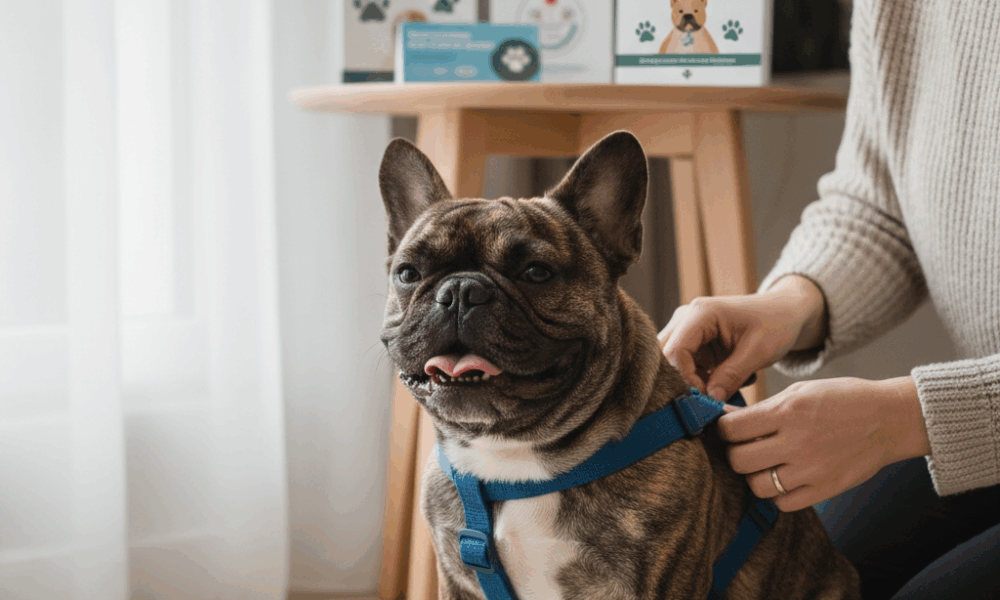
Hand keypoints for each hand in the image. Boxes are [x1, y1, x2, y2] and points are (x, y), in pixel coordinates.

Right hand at [658, 275, 826, 400]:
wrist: (786, 312)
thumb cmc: (776, 323)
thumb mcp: (758, 351)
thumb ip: (731, 376)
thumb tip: (709, 400)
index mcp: (701, 313)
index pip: (674, 351)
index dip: (685, 378)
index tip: (706, 397)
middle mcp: (687, 318)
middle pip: (666, 357)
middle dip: (685, 381)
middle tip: (708, 397)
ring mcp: (688, 328)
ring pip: (674, 363)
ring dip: (695, 380)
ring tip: (724, 385)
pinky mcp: (694, 341)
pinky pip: (686, 365)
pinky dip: (702, 378)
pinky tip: (726, 378)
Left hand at [718, 376, 930, 511]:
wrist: (888, 419)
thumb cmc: (842, 399)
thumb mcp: (800, 391)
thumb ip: (763, 408)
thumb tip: (726, 418)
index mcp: (788, 411)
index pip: (732, 429)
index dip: (724, 428)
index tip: (729, 428)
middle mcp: (797, 442)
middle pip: (739, 460)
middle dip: (735, 453)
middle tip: (744, 447)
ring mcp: (811, 470)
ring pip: (757, 486)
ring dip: (754, 475)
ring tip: (764, 464)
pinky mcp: (824, 490)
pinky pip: (783, 503)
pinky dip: (777, 493)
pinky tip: (784, 478)